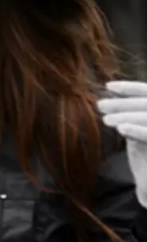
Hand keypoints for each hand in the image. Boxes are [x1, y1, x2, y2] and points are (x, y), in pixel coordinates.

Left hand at [98, 81, 146, 207]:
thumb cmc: (143, 154)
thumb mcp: (134, 128)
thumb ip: (127, 112)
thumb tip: (107, 95)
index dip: (130, 88)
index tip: (108, 87)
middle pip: (146, 104)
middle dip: (123, 103)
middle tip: (100, 105)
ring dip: (126, 115)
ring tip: (106, 119)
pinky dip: (137, 130)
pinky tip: (121, 128)